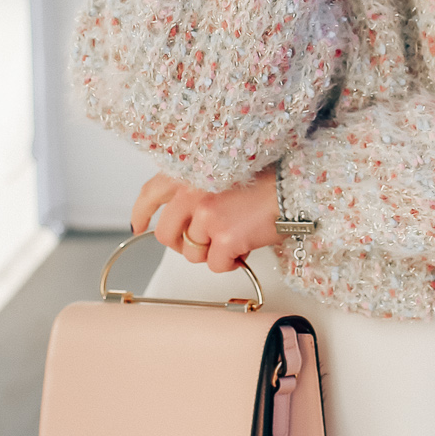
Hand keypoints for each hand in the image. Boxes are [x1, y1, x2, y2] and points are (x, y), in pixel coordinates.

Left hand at [131, 169, 279, 273]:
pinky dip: (230, 262)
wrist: (295, 186)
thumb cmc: (267, 178)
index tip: (139, 226)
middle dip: (181, 245)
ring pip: (192, 254)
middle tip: (200, 246)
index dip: (142, 213)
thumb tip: (185, 218)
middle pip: (166, 234)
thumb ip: (198, 187)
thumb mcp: (223, 171)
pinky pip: (215, 264)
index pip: (151, 193)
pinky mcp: (224, 238)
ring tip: (234, 239)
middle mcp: (192, 191)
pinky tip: (244, 248)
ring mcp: (206, 216)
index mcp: (190, 171)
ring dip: (211, 253)